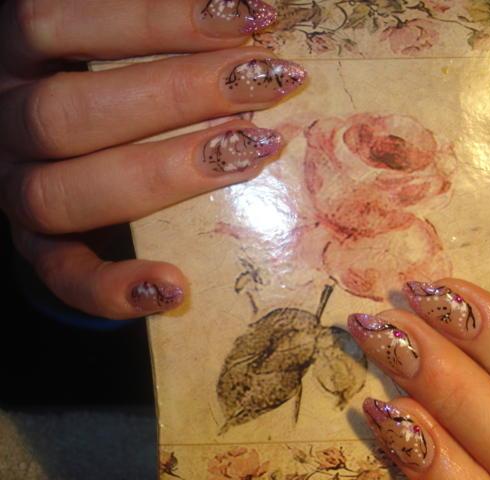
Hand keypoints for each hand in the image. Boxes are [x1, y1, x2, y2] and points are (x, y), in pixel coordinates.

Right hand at [0, 0, 306, 318]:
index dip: (156, 19)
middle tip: (264, 83)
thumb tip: (240, 9)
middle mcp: (6, 122)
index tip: (246, 15)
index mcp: (15, 56)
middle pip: (66, 112)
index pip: (56, 19)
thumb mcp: (108, 44)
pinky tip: (172, 288)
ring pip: (61, 192)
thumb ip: (148, 27)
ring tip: (256, 150)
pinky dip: (108, 289)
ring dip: (165, 174)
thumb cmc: (109, 85)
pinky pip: (61, 275)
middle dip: (178, 94)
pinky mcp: (38, 246)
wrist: (59, 150)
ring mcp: (17, 188)